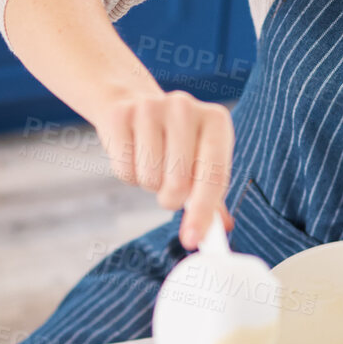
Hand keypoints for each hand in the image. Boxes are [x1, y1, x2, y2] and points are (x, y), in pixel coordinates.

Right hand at [99, 90, 233, 249]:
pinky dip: (128, 175)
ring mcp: (151, 107)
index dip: (203, 212)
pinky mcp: (119, 114)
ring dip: (149, 184)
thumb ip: (212, 197)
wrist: (133, 103)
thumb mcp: (201, 161)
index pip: (214, 175)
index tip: (192, 240)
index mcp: (215, 120)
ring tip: (152, 164)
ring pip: (149, 178)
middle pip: (179, 182)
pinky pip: (124, 169)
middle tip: (168, 189)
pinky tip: (133, 155)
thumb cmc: (175, 142)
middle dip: (171, 198)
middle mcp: (185, 107)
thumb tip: (222, 229)